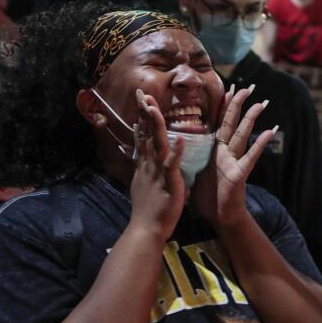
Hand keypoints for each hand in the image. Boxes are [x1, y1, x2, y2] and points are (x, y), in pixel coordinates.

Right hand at [129, 89, 184, 242]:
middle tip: (141, 93)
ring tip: (154, 107)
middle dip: (144, 113)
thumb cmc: (148, 211)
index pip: (143, 137)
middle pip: (146, 134)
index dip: (142, 119)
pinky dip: (175, 152)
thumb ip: (144, 174)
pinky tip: (179, 139)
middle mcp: (148, 165)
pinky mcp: (168, 182)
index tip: (141, 102)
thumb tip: (141, 167)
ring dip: (156, 125)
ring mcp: (157, 172)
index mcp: (145, 166)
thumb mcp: (143, 187)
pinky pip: (172, 165)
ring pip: (157, 144)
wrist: (146, 229)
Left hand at [192, 84, 273, 229]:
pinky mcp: (239, 174)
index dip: (221, 107)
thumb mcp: (193, 172)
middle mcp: (225, 153)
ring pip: (242, 135)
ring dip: (251, 119)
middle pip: (231, 124)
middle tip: (247, 87)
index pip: (217, 124)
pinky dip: (259, 144)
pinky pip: (250, 157)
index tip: (227, 88)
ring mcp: (233, 162)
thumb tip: (176, 146)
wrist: (217, 217)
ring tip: (261, 103)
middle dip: (238, 105)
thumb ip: (189, 158)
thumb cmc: (206, 196)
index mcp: (212, 151)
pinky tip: (270, 131)